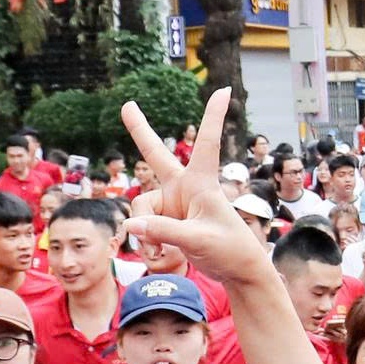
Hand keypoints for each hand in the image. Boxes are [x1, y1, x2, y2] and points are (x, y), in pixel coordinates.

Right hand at [121, 89, 263, 284]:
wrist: (237, 272)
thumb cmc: (230, 250)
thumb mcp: (198, 240)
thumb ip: (163, 231)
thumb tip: (131, 225)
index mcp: (202, 183)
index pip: (208, 143)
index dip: (213, 116)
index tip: (225, 91)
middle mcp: (184, 188)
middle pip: (156, 155)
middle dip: (139, 131)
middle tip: (127, 105)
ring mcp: (173, 204)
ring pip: (141, 208)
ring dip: (145, 230)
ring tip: (158, 250)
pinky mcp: (167, 221)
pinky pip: (143, 226)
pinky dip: (146, 240)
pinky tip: (158, 252)